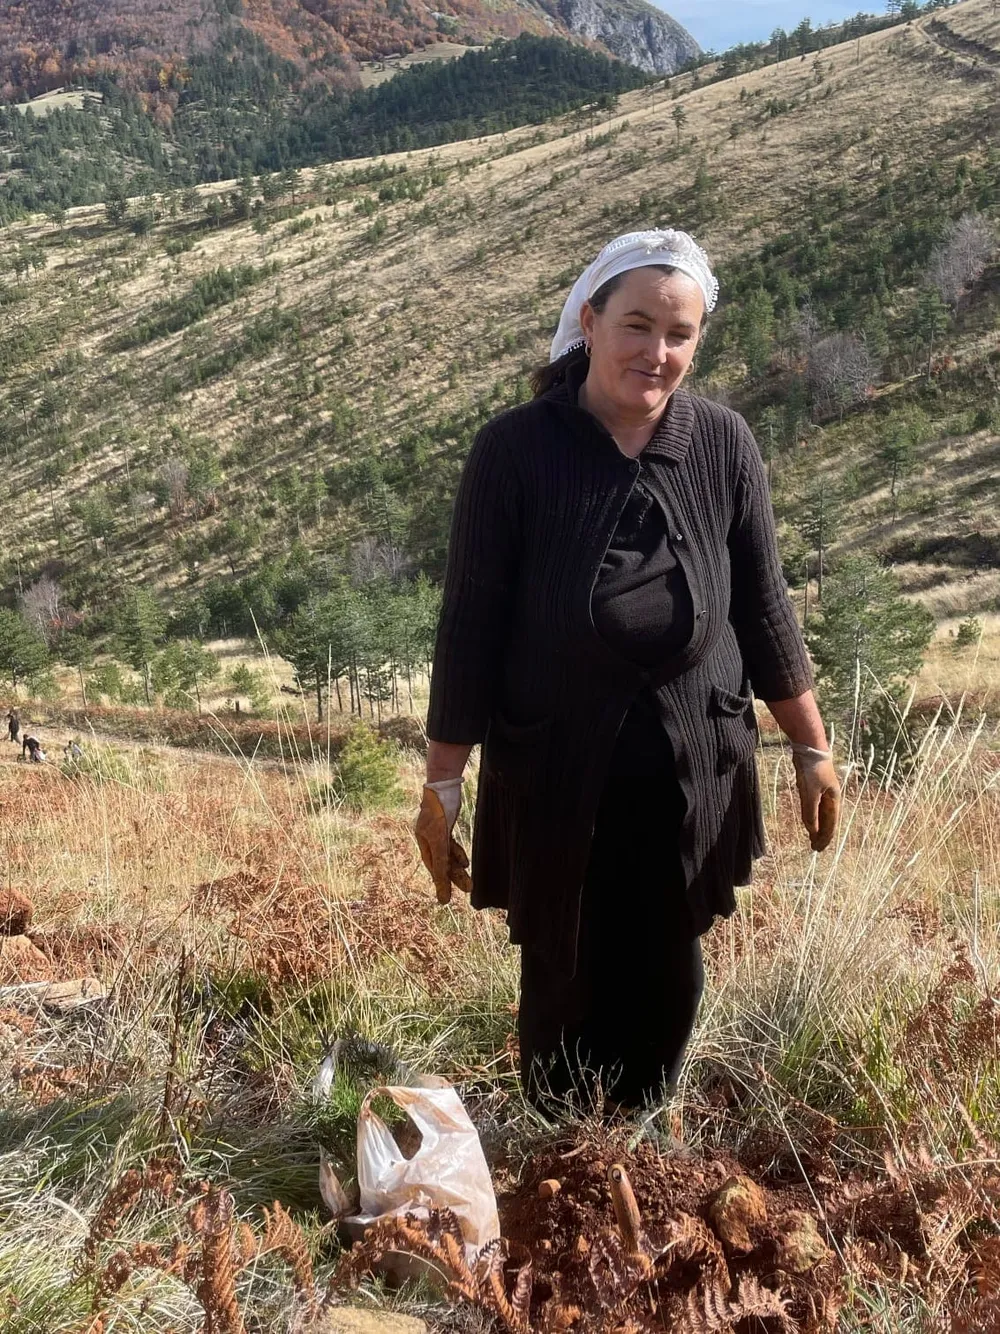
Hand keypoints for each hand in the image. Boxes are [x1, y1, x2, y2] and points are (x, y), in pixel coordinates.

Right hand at [414, 782, 471, 903]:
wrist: (444, 783)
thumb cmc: (439, 808)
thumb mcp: (440, 837)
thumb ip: (441, 859)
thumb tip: (441, 882)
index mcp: (422, 839)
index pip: (433, 865)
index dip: (440, 882)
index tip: (445, 899)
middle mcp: (428, 836)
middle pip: (441, 861)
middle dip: (453, 877)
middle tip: (467, 889)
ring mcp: (437, 830)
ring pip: (448, 854)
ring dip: (458, 867)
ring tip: (469, 882)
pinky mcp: (446, 824)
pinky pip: (450, 844)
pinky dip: (457, 853)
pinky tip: (465, 862)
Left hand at [791, 747, 840, 851]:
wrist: (809, 748)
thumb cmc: (812, 769)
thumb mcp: (809, 792)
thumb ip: (810, 812)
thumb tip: (812, 831)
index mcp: (833, 800)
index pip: (831, 825)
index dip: (825, 838)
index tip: (818, 849)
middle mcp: (830, 798)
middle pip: (827, 821)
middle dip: (822, 835)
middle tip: (815, 848)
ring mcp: (823, 792)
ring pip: (821, 814)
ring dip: (818, 826)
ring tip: (813, 837)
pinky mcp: (814, 786)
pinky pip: (815, 806)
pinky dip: (813, 816)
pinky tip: (809, 820)